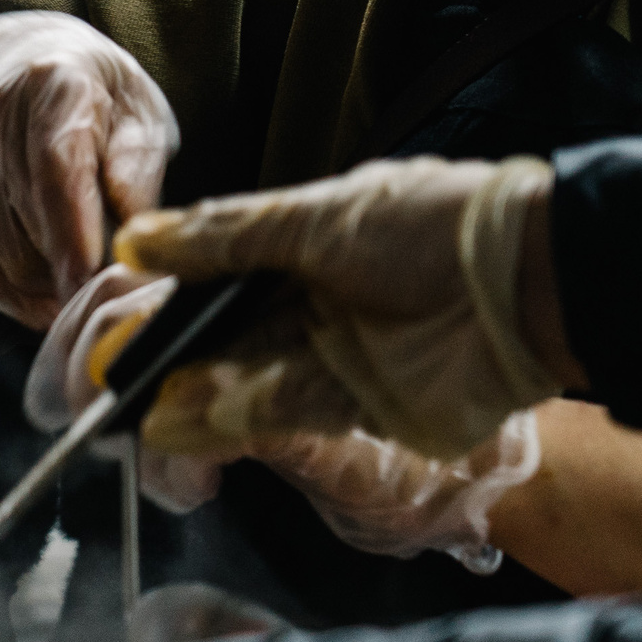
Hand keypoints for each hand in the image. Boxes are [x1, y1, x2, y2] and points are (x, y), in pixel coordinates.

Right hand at [0, 12, 178, 328]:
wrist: (19, 64)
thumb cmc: (95, 99)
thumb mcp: (138, 111)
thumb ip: (138, 164)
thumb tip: (130, 226)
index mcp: (50, 81)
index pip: (54, 165)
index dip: (72, 229)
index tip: (91, 279)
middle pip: (24, 220)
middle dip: (69, 272)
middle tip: (105, 288)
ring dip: (42, 289)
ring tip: (76, 285)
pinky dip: (10, 293)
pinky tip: (40, 286)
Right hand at [34, 265, 542, 565]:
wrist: (531, 285)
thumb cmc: (430, 227)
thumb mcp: (315, 218)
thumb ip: (222, 237)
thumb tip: (135, 241)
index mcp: (309, 241)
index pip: (221, 268)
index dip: (170, 292)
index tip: (116, 307)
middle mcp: (318, 298)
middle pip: (229, 331)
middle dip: (172, 353)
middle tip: (110, 374)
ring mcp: (338, 353)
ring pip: (247, 375)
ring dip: (192, 393)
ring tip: (134, 410)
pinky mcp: (360, 405)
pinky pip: (282, 412)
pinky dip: (230, 420)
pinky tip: (179, 423)